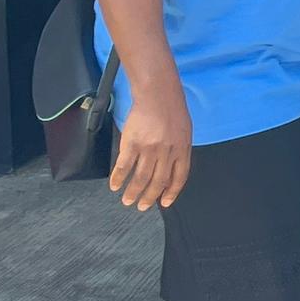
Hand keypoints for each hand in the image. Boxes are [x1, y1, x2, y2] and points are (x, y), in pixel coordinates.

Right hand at [107, 80, 191, 210]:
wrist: (158, 94)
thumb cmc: (172, 111)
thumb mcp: (185, 132)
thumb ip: (180, 152)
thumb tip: (172, 173)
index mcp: (182, 149)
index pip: (179, 177)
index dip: (171, 192)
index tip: (165, 203)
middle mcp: (167, 152)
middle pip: (158, 181)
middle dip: (149, 197)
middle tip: (142, 206)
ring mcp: (149, 149)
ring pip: (141, 177)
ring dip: (133, 192)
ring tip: (127, 200)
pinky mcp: (132, 143)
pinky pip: (124, 166)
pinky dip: (118, 178)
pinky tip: (115, 185)